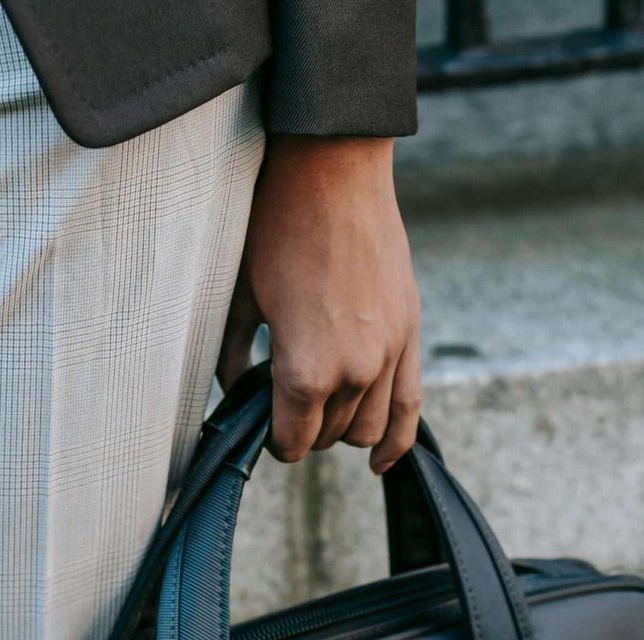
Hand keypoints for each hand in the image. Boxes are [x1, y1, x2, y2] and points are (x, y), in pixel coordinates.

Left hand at [218, 135, 420, 474]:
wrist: (333, 172)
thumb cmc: (277, 227)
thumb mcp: (239, 297)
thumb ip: (233, 357)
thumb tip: (235, 392)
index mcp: (305, 369)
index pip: (292, 441)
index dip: (274, 441)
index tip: (263, 429)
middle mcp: (354, 372)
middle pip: (329, 436)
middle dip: (305, 429)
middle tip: (284, 406)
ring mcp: (389, 354)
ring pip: (367, 430)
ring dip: (341, 429)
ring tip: (321, 408)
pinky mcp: (409, 333)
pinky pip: (410, 408)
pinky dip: (396, 442)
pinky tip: (380, 463)